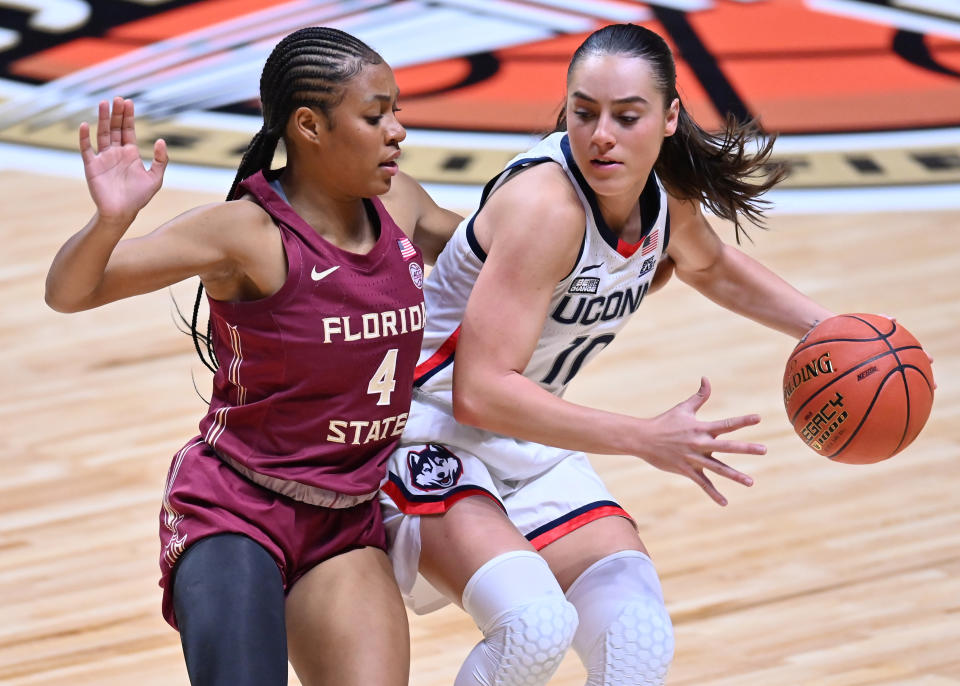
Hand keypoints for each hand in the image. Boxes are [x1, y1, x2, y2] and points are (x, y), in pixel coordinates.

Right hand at [79, 97, 166, 223]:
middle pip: (115, 128)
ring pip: (102, 134)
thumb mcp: (155, 178)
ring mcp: (103, 158)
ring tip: (104, 103)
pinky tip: (85, 125)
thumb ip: (161, 160)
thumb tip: (161, 140)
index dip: (128, 117)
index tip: (129, 102)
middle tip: (118, 98)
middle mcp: (116, 153)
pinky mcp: (92, 166)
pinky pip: (86, 149)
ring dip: (103, 119)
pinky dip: (84, 137)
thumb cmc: (138, 197)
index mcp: (130, 154)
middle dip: (117, 113)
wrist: (121, 213)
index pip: (128, 130)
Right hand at [639, 377, 762, 505]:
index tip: (758, 418)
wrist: (643, 438)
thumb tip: (706, 378)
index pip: (726, 424)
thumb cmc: (664, 422)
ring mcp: (694, 458)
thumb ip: (699, 396)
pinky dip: (713, 493)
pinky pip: (702, 483)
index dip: (742, 420)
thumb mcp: (683, 408)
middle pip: (727, 447)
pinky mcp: (687, 470)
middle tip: (764, 450)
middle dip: (746, 448)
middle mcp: (700, 443)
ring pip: (718, 468)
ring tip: (751, 482)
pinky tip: (724, 502)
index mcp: (701, 428)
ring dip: (735, 475)